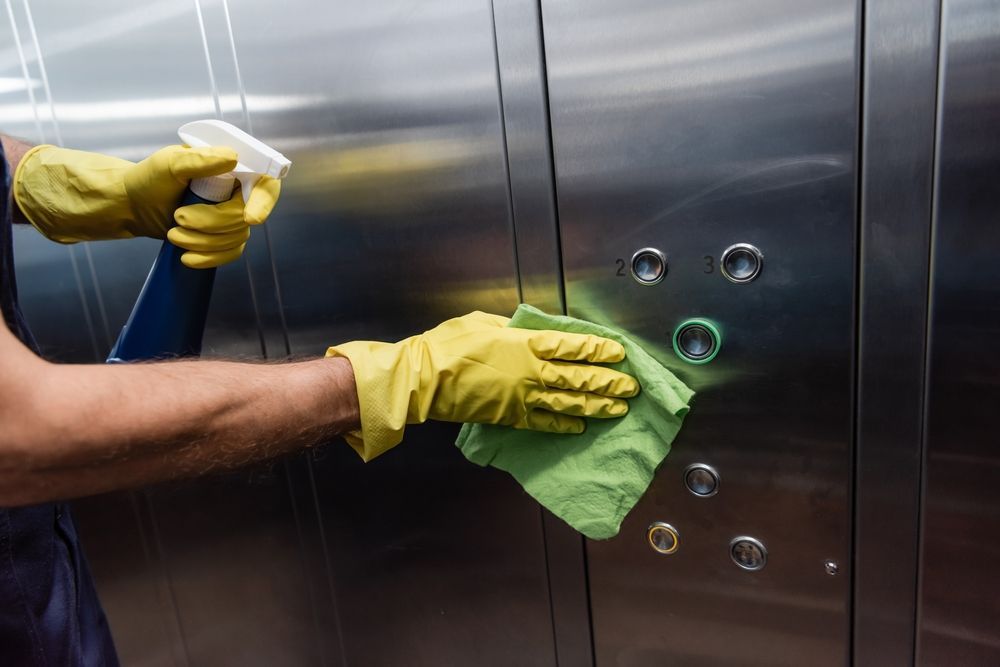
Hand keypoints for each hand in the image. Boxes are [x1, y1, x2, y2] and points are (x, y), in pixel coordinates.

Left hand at [13, 144, 280, 267]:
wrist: (133, 206)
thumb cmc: (150, 179)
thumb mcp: (169, 163)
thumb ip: (200, 159)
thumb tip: (234, 157)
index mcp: (234, 169)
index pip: (266, 185)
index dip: (263, 202)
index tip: (249, 218)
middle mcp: (239, 193)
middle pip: (244, 217)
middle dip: (211, 223)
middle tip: (179, 217)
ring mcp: (233, 217)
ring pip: (236, 238)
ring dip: (203, 241)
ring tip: (173, 233)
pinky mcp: (224, 238)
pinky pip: (230, 254)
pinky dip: (208, 258)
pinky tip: (186, 256)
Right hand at [327, 311, 639, 460]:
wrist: (425, 379)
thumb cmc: (449, 344)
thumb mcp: (483, 323)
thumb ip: (511, 327)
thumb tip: (527, 329)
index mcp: (526, 343)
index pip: (572, 346)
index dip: (598, 349)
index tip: (619, 352)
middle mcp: (531, 371)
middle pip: (579, 378)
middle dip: (609, 382)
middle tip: (631, 386)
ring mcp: (523, 397)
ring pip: (569, 403)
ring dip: (597, 406)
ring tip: (618, 409)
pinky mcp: (511, 417)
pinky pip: (544, 423)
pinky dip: (564, 425)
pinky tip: (581, 427)